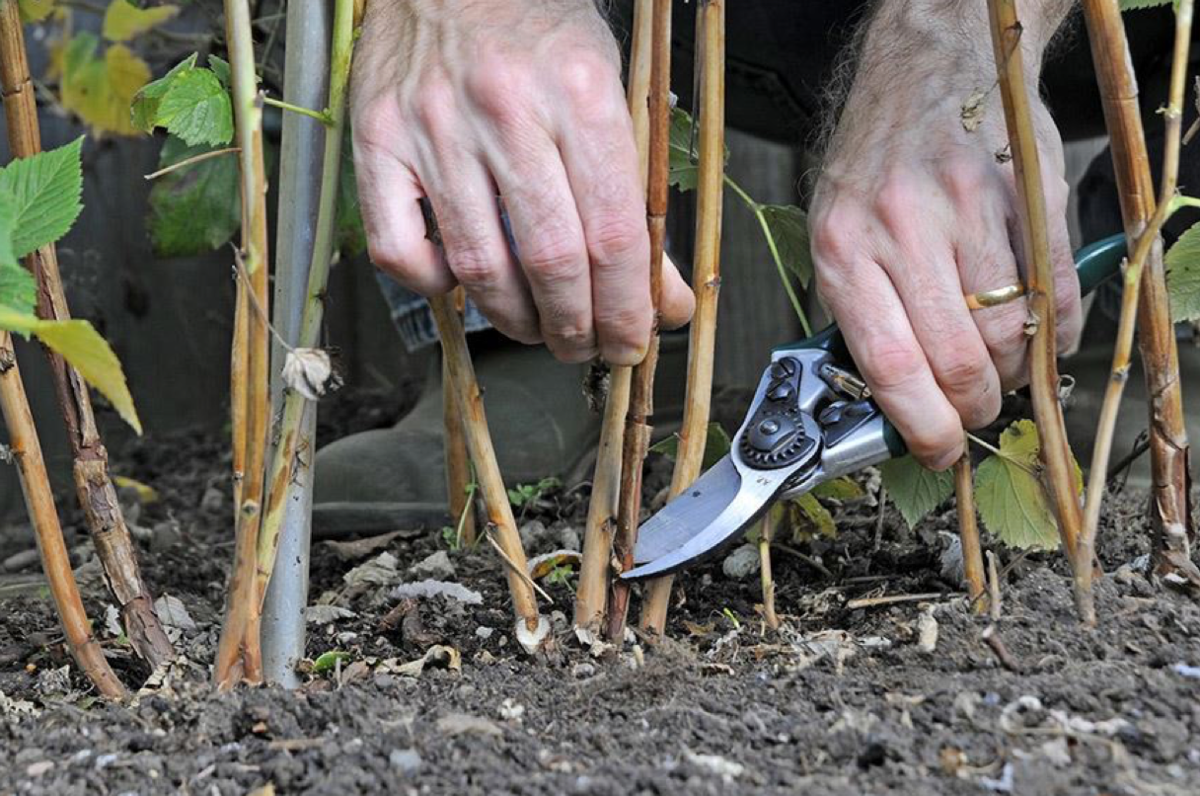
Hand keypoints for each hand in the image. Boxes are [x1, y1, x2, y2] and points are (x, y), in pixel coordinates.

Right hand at [351, 0, 693, 364]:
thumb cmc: (537, 31)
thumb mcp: (609, 95)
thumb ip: (637, 200)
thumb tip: (665, 298)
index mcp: (579, 91)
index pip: (612, 233)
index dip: (626, 308)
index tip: (632, 340)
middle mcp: (504, 108)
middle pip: (551, 261)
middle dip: (577, 327)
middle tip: (586, 346)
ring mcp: (433, 126)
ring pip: (480, 266)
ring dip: (515, 320)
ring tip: (537, 327)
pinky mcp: (376, 139)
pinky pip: (399, 249)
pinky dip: (434, 286)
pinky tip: (461, 282)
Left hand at [808, 0, 1079, 468]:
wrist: (926, 65)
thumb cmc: (873, 161)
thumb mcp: (834, 233)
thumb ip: (858, 311)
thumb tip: (889, 401)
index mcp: (842, 249)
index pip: (889, 365)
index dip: (921, 425)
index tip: (936, 451)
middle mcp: (900, 228)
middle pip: (956, 359)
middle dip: (971, 407)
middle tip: (973, 414)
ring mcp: (967, 209)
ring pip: (1008, 333)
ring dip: (1012, 373)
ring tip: (999, 369)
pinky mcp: (1024, 194)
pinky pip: (1055, 291)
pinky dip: (1057, 332)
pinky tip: (1041, 336)